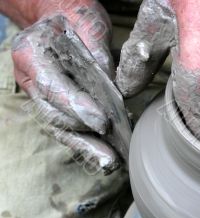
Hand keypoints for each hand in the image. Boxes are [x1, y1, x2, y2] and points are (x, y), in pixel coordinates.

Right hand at [10, 0, 119, 173]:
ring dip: (85, 147)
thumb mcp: (87, 25)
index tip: (101, 122)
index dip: (76, 107)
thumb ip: (97, 55)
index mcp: (32, 54)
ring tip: (108, 163)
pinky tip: (103, 154)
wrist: (58, 16)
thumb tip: (112, 88)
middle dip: (83, 137)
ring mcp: (39, 94)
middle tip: (108, 156)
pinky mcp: (54, 103)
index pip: (53, 87)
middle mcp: (30, 78)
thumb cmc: (73, 16)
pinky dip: (85, 141)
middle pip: (54, 116)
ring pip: (60, 127)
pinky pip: (67, 126)